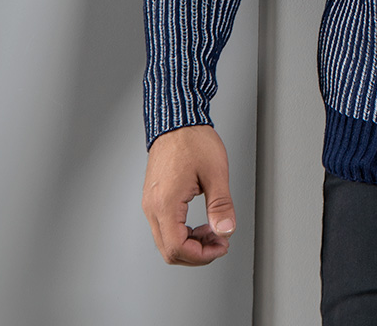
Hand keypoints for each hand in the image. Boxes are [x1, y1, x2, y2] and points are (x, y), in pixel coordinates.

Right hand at [141, 124, 235, 265]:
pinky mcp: (154, 199)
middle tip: (220, 241)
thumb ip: (221, 205)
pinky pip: (165, 227)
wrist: (177, 121)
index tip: (221, 246)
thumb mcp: (216, 172)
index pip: (177, 248)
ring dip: (190, 243)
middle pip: (169, 251)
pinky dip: (183, 232)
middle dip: (197, 252)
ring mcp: (151, 204)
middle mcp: (153, 207)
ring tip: (213, 230)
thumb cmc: (194, 141)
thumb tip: (226, 231)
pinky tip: (200, 223)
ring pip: (166, 241)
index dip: (202, 255)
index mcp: (166, 203)